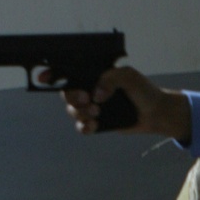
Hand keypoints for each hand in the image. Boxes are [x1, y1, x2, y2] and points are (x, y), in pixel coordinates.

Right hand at [56, 66, 190, 140]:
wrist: (156, 113)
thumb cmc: (144, 90)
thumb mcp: (128, 76)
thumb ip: (111, 78)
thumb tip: (96, 93)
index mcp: (94, 75)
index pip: (69, 73)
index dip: (53, 74)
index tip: (43, 78)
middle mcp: (90, 90)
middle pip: (67, 93)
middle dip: (72, 97)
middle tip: (88, 100)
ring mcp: (94, 107)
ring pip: (73, 111)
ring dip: (80, 113)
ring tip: (97, 113)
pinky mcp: (99, 124)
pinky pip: (83, 127)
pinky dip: (84, 127)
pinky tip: (92, 126)